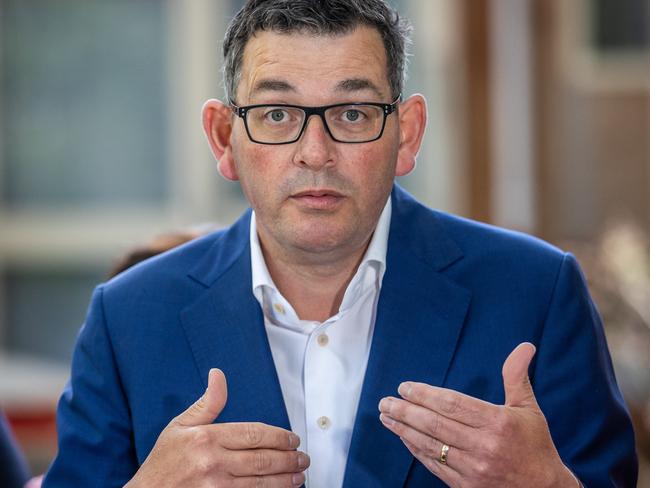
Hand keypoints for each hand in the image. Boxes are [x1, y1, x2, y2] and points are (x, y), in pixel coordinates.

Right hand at [126, 369, 308, 487]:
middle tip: (303, 458)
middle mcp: (213, 463)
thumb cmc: (162, 463)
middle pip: (262, 459)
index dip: (279, 436)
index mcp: (206, 438)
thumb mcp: (179, 426)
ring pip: (261, 482)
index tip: (292, 439)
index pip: (254, 434)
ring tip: (299, 475)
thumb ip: (207, 403)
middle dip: (288, 458)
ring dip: (285, 479)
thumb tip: (218, 375)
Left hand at [378, 343, 578, 486]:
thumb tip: (525, 346)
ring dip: (404, 430)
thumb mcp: (528, 408)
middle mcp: (483, 446)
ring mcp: (473, 469)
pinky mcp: (466, 486)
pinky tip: (404, 438)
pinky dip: (416, 450)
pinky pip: (434, 465)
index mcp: (497, 423)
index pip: (452, 404)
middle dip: (405, 411)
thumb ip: (517, 376)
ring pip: (430, 445)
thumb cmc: (535, 446)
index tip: (405, 387)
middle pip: (435, 424)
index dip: (424, 395)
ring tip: (386, 418)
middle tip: (386, 402)